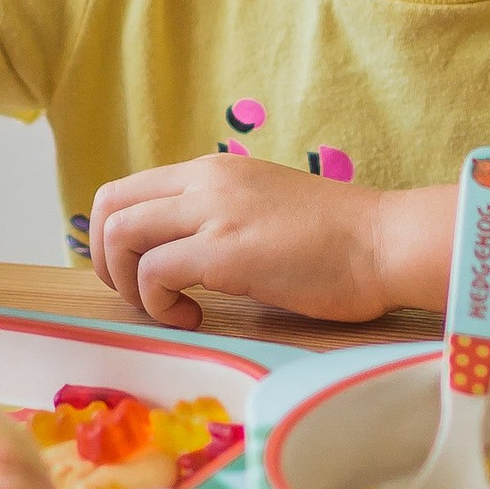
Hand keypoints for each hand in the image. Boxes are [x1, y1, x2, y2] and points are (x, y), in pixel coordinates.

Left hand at [86, 153, 396, 330]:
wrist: (385, 242)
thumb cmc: (339, 238)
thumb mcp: (263, 209)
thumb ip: (221, 218)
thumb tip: (181, 255)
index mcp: (212, 170)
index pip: (127, 188)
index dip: (112, 237)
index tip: (135, 273)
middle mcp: (205, 181)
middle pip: (108, 205)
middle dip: (104, 257)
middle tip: (136, 293)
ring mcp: (214, 212)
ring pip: (121, 234)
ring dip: (127, 282)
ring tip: (167, 307)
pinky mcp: (226, 251)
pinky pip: (155, 273)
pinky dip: (158, 303)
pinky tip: (193, 318)